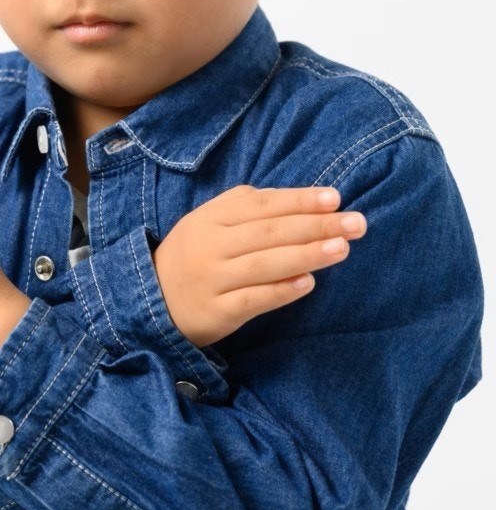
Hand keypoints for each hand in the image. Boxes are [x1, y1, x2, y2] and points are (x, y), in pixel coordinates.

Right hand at [153, 184, 365, 346]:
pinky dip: (282, 290)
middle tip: (356, 223)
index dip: (298, 200)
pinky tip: (309, 283)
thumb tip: (296, 199)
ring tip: (342, 248)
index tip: (335, 198)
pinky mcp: (216, 311)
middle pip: (268, 232)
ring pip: (265, 264)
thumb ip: (243, 207)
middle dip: (315, 225)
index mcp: (210, 218)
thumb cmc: (194, 255)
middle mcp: (210, 246)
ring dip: (306, 254)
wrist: (153, 299)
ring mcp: (212, 279)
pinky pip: (254, 300)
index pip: (261, 205)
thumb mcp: (208, 222)